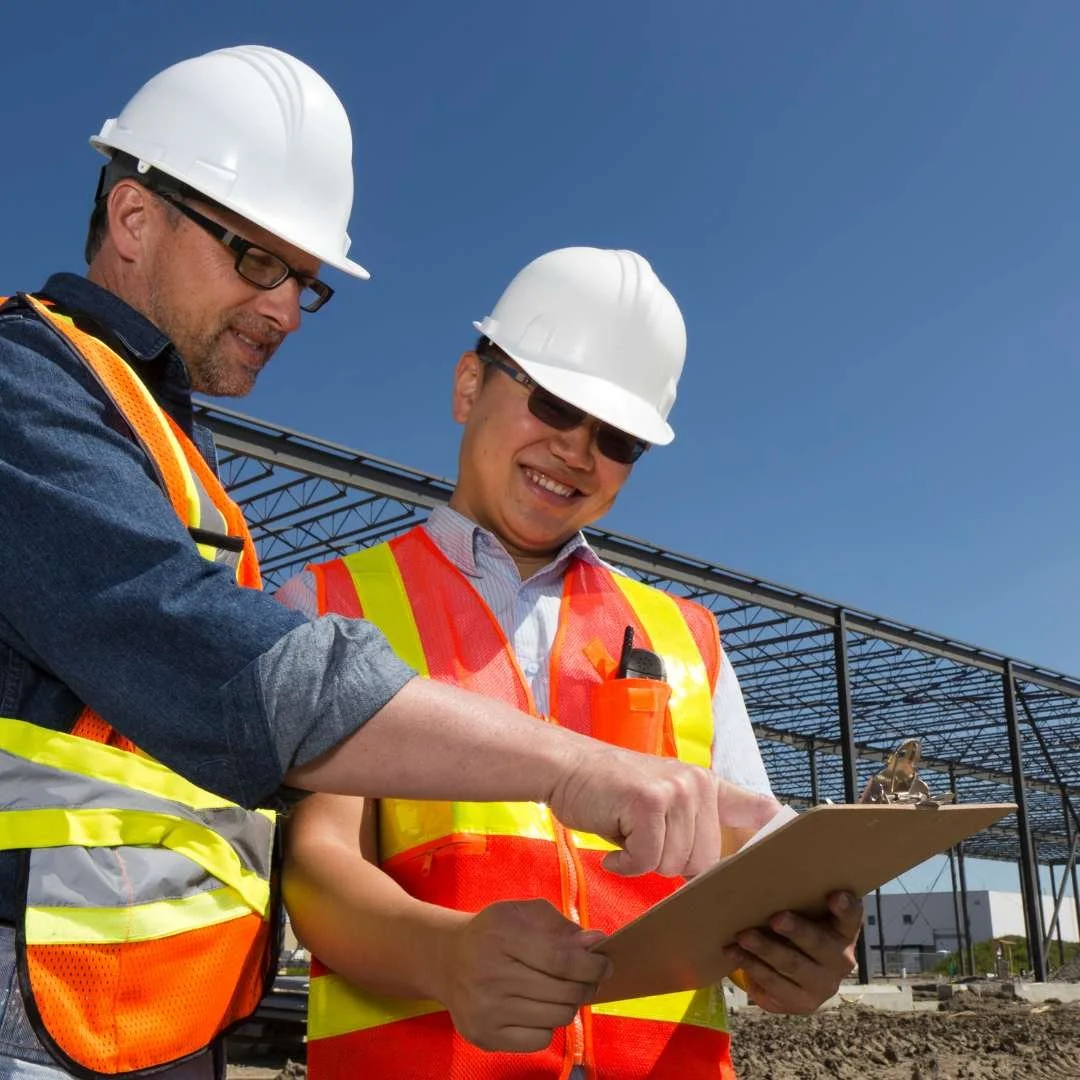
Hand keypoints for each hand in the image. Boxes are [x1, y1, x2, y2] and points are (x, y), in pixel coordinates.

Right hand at [433, 899, 611, 1051]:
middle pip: (562, 992)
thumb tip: (596, 943)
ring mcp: (485, 1010)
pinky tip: (539, 1007)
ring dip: (569, 1005)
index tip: (606, 964)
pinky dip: (549, 1025)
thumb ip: (562, 927)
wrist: (448, 960)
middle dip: (587, 986)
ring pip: (556, 1018)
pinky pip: (539, 1040)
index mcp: (500, 935)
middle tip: (590, 979)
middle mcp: (489, 974)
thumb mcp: (524, 914)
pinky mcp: (484, 1036)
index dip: (591, 965)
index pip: (560, 959)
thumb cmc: (496, 932)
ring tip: (564, 991)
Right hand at [548, 743, 778, 876]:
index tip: (791, 855)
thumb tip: (716, 871)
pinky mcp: (648, 801)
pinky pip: (647, 859)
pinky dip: (625, 864)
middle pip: (706, 861)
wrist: (565, 767)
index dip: (776, 835)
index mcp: (706, 785)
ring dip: (644, 862)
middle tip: (642, 842)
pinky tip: (613, 851)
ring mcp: (674, 790)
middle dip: (672, 864)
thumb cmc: (609, 793)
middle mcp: (696, 784)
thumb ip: (693, 825)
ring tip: (625, 835)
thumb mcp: (661, 802)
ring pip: (675, 864)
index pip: (758, 809)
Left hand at [724, 891, 862, 1012]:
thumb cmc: (793, 926)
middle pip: (819, 944)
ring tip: (743, 935)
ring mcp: (823, 985)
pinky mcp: (802, 1003)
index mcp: (844, 931)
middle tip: (775, 918)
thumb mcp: (798, 909)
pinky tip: (734, 953)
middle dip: (797, 931)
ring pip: (792, 965)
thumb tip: (755, 861)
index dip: (845, 907)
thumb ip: (791, 891)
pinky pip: (774, 984)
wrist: (792, 975)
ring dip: (765, 949)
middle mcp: (841, 960)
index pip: (851, 917)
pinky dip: (752, 967)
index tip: (835, 895)